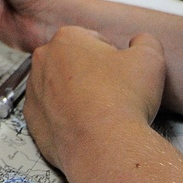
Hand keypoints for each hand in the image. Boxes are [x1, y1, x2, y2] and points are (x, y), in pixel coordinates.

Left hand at [23, 27, 165, 175]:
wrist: (104, 145)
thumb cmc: (124, 98)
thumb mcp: (149, 58)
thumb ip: (145, 42)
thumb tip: (140, 41)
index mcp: (66, 38)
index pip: (92, 40)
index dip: (112, 56)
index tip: (121, 74)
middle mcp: (43, 59)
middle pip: (71, 61)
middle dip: (90, 73)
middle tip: (111, 92)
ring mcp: (33, 89)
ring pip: (58, 87)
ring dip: (75, 95)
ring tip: (98, 111)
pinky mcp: (32, 118)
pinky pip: (50, 112)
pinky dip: (64, 117)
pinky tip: (84, 125)